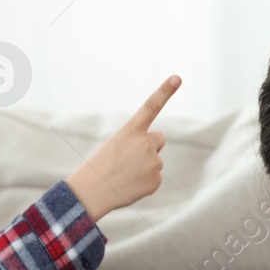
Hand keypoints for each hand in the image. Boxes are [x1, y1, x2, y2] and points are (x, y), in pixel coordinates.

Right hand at [65, 76, 179, 222]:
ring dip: (145, 166)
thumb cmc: (100, 167)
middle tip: (131, 159)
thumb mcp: (115, 145)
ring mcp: (153, 162)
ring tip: (126, 174)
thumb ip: (137, 143)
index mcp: (131, 130)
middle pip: (159, 139)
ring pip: (156, 161)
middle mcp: (145, 143)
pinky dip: (145, 182)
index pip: (151, 106)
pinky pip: (155, 178)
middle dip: (150, 147)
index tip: (177, 77)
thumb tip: (153, 156)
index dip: (165, 91)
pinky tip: (131, 185)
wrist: (93, 192)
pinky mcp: (156, 180)